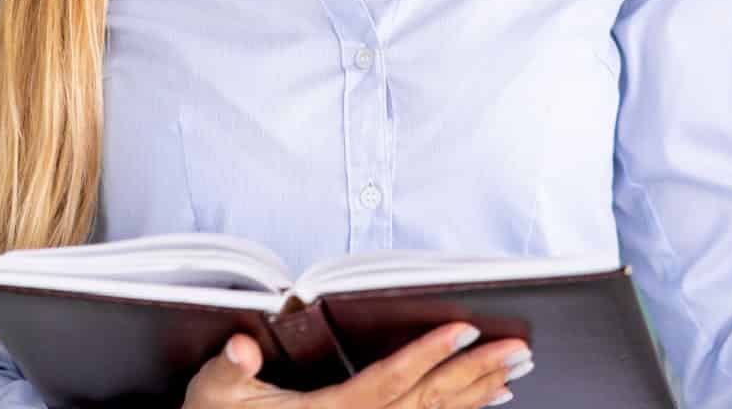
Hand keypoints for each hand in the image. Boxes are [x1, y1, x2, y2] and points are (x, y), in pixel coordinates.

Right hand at [182, 321, 533, 408]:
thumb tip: (239, 350)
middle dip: (474, 374)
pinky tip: (491, 398)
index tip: (464, 330)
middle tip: (519, 349)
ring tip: (517, 369)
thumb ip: (226, 371)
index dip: (426, 356)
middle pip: (425, 403)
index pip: (385, 383)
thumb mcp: (211, 395)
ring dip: (477, 393)